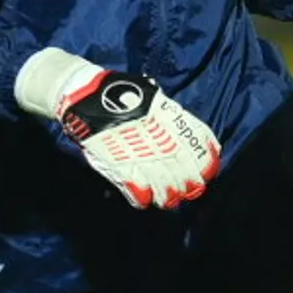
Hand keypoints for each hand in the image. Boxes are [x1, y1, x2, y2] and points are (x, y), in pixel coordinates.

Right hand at [15, 47, 219, 208]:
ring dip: (170, 196)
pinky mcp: (119, 167)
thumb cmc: (120, 94)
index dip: (208, 163)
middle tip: (190, 190)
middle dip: (191, 185)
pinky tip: (146, 198)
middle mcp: (160, 139)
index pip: (200, 146)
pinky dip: (144, 198)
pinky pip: (139, 193)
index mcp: (170, 118)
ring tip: (168, 197)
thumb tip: (194, 139)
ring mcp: (140, 155)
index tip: (208, 172)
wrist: (83, 94)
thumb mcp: (153, 99)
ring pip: (167, 188)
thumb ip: (172, 118)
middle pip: (187, 173)